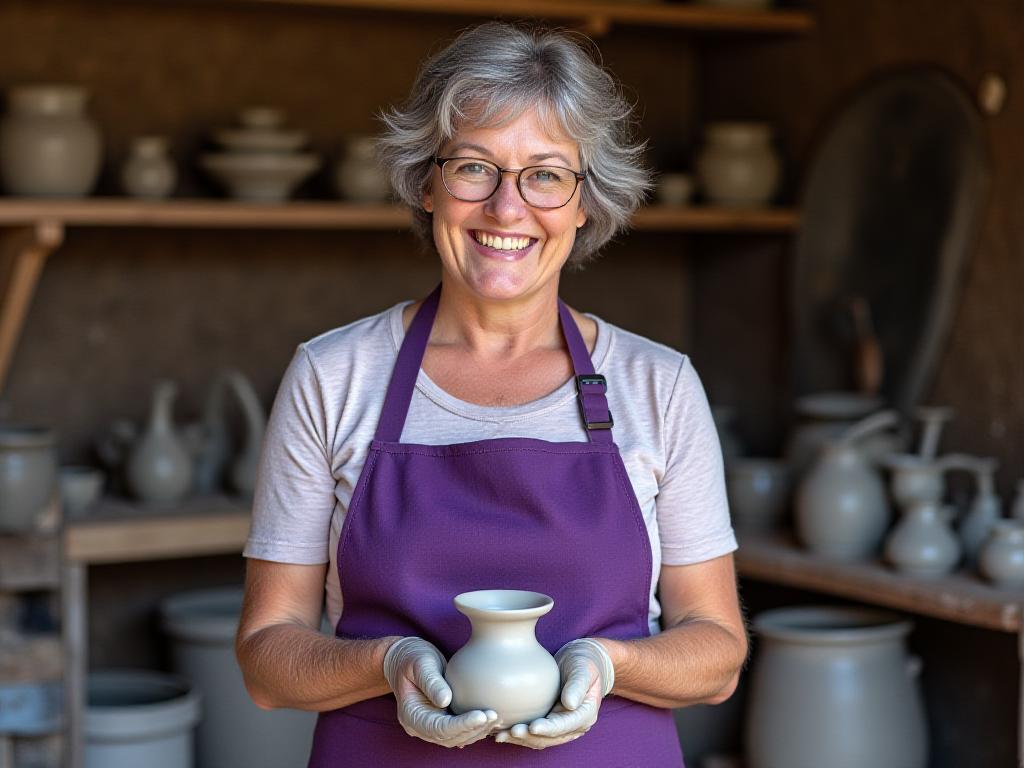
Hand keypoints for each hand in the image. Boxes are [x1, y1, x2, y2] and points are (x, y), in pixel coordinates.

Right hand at [383, 637, 497, 747]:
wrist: (406, 659)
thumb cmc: (412, 657)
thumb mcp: (420, 663)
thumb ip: (431, 681)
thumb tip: (445, 700)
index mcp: (411, 715)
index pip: (438, 728)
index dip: (461, 725)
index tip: (481, 715)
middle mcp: (420, 726)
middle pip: (449, 738)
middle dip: (473, 729)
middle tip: (494, 715)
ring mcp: (430, 726)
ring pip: (456, 738)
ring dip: (477, 730)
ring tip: (495, 716)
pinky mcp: (442, 720)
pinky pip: (459, 730)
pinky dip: (475, 727)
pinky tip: (489, 717)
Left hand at [494, 638, 613, 749]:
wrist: (582, 662)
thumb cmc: (583, 663)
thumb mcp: (583, 669)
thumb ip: (577, 685)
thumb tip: (570, 704)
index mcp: (585, 715)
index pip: (565, 726)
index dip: (548, 728)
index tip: (532, 726)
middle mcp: (574, 726)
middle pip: (550, 737)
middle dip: (530, 737)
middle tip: (511, 731)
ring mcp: (561, 726)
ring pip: (540, 739)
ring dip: (522, 740)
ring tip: (501, 735)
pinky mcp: (549, 722)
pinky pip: (534, 733)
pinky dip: (520, 734)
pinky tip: (502, 731)